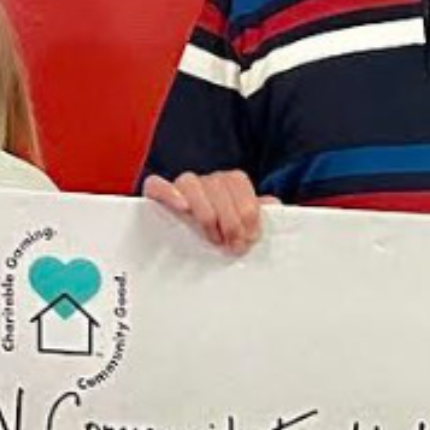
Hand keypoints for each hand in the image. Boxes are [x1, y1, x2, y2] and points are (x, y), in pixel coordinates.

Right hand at [142, 170, 265, 253]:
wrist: (183, 249)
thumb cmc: (221, 237)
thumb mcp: (241, 228)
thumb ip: (257, 215)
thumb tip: (274, 205)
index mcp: (226, 183)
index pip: (237, 180)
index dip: (247, 207)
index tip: (252, 235)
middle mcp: (203, 181)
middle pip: (217, 184)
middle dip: (231, 218)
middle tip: (235, 244)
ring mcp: (179, 188)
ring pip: (190, 183)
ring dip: (206, 212)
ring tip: (213, 237)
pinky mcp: (155, 196)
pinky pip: (156, 185)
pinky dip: (169, 193)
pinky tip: (183, 208)